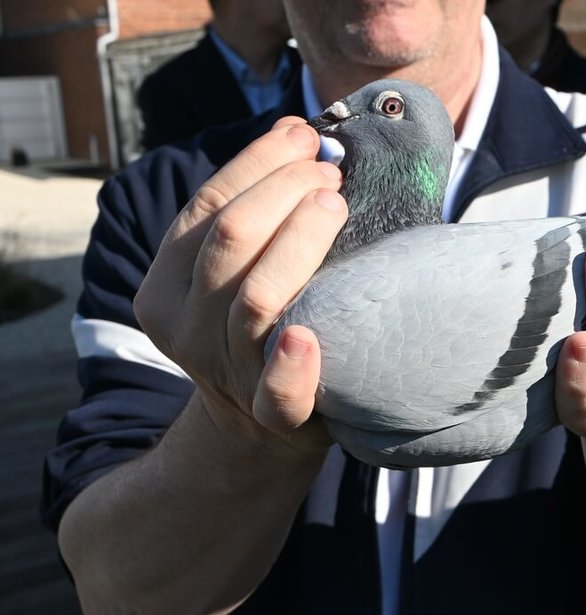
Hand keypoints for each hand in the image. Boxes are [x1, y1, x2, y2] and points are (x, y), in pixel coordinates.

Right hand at [134, 117, 346, 453]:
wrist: (256, 425)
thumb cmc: (258, 324)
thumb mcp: (233, 269)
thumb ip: (251, 211)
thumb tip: (297, 134)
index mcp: (167, 283)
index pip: (208, 207)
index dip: (258, 164)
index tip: (304, 137)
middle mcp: (186, 326)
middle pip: (231, 240)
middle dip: (284, 191)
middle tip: (330, 173)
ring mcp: (226, 371)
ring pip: (257, 297)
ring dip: (299, 243)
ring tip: (335, 205)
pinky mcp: (271, 415)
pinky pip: (277, 393)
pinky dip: (291, 366)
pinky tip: (307, 338)